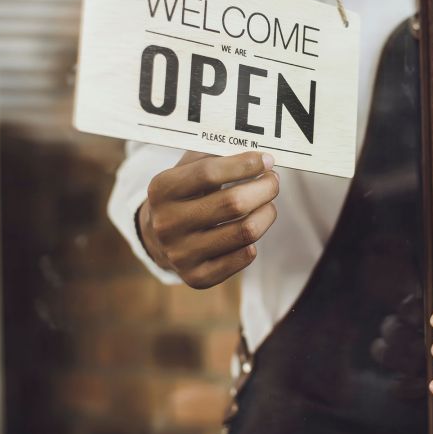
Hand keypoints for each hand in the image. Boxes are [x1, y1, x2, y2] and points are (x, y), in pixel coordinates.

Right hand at [138, 150, 278, 288]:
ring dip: (267, 213)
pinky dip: (254, 241)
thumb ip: (217, 156)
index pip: (209, 173)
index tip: (267, 160)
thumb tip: (259, 156)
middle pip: (233, 204)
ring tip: (268, 204)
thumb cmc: (184, 194)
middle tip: (273, 181)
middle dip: (264, 188)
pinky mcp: (196, 277)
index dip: (244, 164)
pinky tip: (251, 229)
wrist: (159, 237)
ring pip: (245, 232)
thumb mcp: (188, 168)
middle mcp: (167, 224)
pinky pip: (242, 258)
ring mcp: (180, 254)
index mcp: (162, 190)